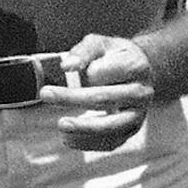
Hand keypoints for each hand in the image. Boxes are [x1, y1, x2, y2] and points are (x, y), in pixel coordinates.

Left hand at [36, 33, 154, 151]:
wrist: (138, 70)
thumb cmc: (114, 56)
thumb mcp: (100, 44)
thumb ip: (83, 52)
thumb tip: (67, 66)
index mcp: (136, 66)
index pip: (105, 73)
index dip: (84, 74)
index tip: (64, 70)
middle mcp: (141, 92)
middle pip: (104, 99)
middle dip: (72, 99)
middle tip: (46, 94)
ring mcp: (138, 114)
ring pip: (111, 126)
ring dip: (83, 128)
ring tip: (61, 124)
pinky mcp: (131, 130)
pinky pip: (111, 142)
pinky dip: (89, 143)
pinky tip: (69, 138)